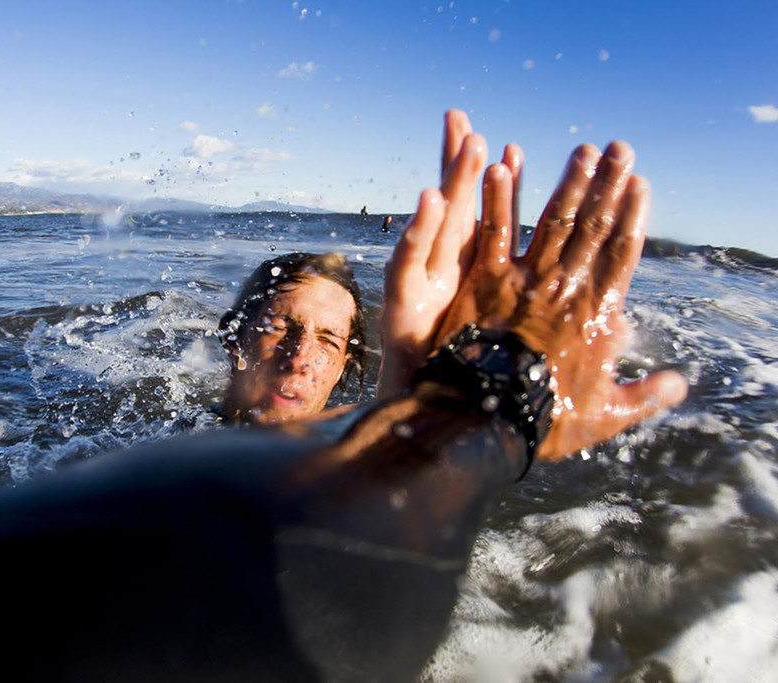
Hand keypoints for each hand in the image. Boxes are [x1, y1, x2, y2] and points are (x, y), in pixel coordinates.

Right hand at [376, 111, 521, 398]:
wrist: (422, 408)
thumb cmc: (457, 375)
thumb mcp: (491, 342)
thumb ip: (522, 315)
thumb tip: (567, 299)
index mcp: (468, 275)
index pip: (487, 219)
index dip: (500, 184)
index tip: (513, 148)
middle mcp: (442, 271)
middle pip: (456, 206)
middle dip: (459, 162)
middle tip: (461, 118)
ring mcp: (422, 281)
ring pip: (439, 223)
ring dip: (453, 181)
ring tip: (467, 141)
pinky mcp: (402, 300)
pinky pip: (412, 258)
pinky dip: (422, 227)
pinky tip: (432, 198)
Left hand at [435, 141, 687, 459]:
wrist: (487, 421)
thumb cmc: (545, 421)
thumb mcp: (606, 416)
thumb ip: (643, 395)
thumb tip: (679, 385)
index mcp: (597, 315)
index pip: (622, 254)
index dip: (632, 216)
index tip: (640, 183)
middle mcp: (566, 290)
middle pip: (593, 228)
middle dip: (608, 185)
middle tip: (618, 147)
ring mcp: (525, 282)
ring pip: (552, 222)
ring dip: (568, 184)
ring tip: (581, 151)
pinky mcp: (484, 283)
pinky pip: (491, 233)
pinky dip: (496, 200)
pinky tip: (501, 168)